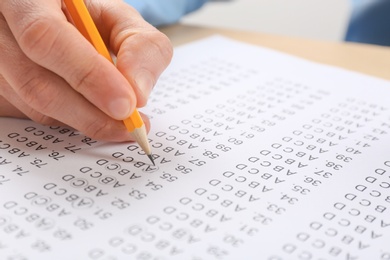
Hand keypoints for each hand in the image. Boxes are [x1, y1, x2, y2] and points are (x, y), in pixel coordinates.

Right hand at [0, 0, 171, 140]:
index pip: (46, 37)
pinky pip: (29, 115)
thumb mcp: (120, 20)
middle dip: (89, 113)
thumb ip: (140, 48)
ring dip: (81, 120)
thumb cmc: (87, 19)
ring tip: (117, 121)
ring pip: (31, 104)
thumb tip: (138, 95)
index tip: (126, 104)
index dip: (88, 75)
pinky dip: (67, 119)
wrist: (59, 20)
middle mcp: (0, 29)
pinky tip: (88, 111)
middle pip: (34, 81)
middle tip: (129, 126)